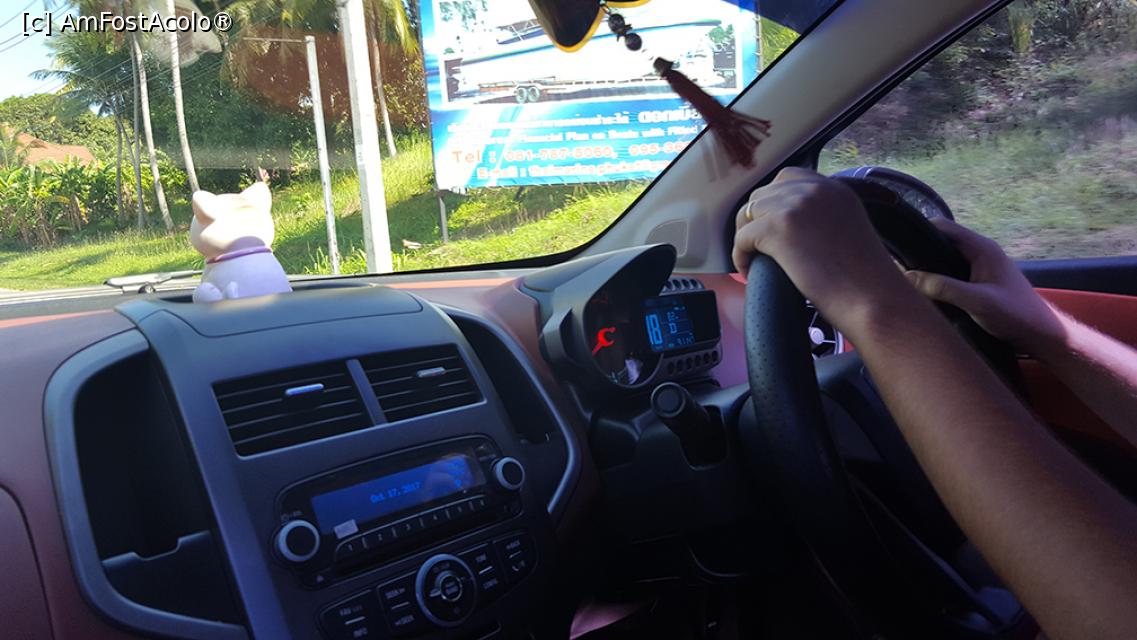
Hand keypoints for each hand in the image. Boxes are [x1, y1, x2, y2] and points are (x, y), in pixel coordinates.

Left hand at [732, 168, 917, 331]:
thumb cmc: (864, 281)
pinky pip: (741, 237)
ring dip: (746, 237)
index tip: (770, 228)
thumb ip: (824, 217)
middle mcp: (814, 189)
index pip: (788, 179)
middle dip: (755, 220)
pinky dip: (740, 256)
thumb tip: (792, 228)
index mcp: (834, 188)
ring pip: (747, 213)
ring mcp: (795, 205)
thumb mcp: (849, 229)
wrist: (873, 299)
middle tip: (757, 248)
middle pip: (763, 194)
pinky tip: (750, 273)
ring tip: (754, 261)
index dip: (772, 204)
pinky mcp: (778, 227)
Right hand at [904, 218, 1064, 356]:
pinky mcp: (978, 281)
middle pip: (941, 242)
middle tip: (895, 266)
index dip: (918, 231)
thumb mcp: (976, 301)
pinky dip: (936, 278)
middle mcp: (980, 252)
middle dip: (918, 251)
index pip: (943, 227)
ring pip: (944, 259)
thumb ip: (942, 288)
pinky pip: (950, 273)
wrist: (1041, 334)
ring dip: (927, 267)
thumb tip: (906, 276)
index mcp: (982, 248)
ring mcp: (980, 267)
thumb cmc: (1015, 315)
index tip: (895, 244)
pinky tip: (923, 291)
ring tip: (903, 278)